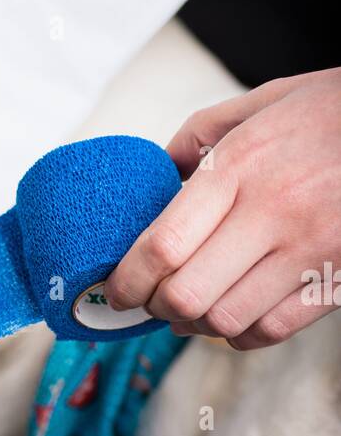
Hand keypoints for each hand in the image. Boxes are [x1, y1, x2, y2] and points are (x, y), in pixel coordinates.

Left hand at [104, 68, 340, 348]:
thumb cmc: (334, 112)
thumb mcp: (264, 101)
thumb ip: (201, 135)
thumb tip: (156, 173)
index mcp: (241, 165)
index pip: (162, 246)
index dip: (127, 281)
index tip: (115, 290)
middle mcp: (272, 211)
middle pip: (185, 294)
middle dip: (155, 308)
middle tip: (150, 301)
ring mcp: (308, 249)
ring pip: (224, 320)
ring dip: (195, 323)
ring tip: (190, 309)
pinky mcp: (336, 278)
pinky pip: (270, 330)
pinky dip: (240, 333)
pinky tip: (234, 315)